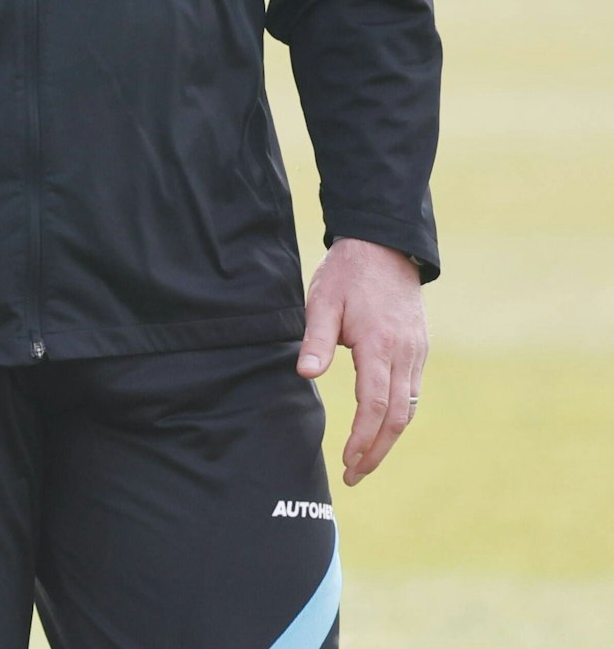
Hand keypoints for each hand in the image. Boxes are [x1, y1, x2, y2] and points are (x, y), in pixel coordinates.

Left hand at [297, 237, 427, 485]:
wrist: (386, 247)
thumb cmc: (347, 274)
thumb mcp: (323, 300)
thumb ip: (315, 338)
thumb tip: (304, 374)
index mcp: (379, 345)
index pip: (373, 404)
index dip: (362, 438)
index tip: (347, 462)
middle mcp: (404, 355)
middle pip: (395, 418)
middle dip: (376, 451)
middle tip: (354, 475)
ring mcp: (416, 354)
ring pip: (407, 409)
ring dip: (387, 439)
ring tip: (364, 460)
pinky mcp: (419, 351)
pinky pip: (411, 393)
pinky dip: (396, 417)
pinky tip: (379, 427)